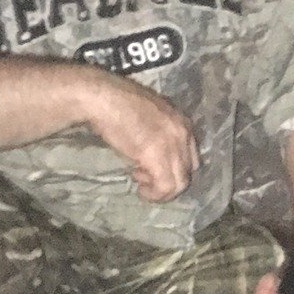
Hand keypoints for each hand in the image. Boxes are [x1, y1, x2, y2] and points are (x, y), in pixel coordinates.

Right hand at [81, 73, 198, 200]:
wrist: (102, 98)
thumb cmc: (117, 104)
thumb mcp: (148, 118)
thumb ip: (158, 135)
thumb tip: (151, 155)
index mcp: (182, 122)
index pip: (191, 155)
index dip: (174, 167)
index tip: (153, 168)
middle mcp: (183, 134)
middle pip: (188, 170)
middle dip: (168, 180)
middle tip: (144, 177)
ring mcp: (172, 146)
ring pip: (180, 183)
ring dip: (162, 191)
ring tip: (141, 184)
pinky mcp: (157, 157)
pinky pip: (166, 187)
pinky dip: (155, 195)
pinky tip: (141, 190)